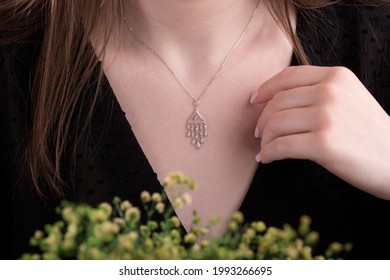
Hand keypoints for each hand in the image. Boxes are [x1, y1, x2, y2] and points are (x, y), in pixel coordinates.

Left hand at [250, 66, 389, 199]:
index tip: (253, 101)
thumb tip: (274, 100)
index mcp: (336, 77)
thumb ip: (318, 92)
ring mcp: (327, 117)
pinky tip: (267, 159)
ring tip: (265, 149)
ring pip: (275, 124)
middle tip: (258, 134)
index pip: (288, 76)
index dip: (265, 88)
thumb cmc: (368, 133)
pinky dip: (268, 154)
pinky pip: (280, 146)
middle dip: (261, 120)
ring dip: (264, 140)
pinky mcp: (324, 143)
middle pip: (276, 102)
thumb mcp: (349, 99)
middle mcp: (330, 92)